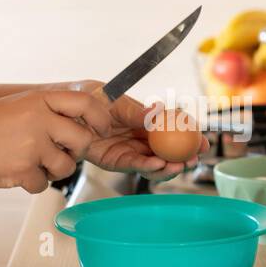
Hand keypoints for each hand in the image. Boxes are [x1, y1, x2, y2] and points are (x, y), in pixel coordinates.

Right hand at [0, 89, 114, 193]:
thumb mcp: (18, 105)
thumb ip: (48, 111)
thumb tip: (81, 124)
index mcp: (39, 99)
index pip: (86, 103)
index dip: (100, 118)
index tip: (101, 129)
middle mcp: (39, 119)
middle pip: (82, 141)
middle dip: (76, 152)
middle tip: (58, 153)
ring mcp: (32, 145)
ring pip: (66, 167)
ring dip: (53, 171)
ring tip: (31, 163)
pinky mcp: (23, 170)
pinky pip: (43, 184)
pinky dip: (31, 183)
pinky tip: (14, 172)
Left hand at [78, 86, 209, 182]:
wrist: (61, 111)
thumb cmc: (86, 98)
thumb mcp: (112, 99)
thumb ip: (133, 110)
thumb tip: (157, 111)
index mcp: (145, 119)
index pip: (173, 130)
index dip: (190, 138)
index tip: (204, 143)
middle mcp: (139, 136)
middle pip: (167, 151)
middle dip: (183, 158)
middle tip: (194, 160)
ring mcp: (128, 149)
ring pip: (154, 162)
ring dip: (168, 166)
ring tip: (178, 166)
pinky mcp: (114, 161)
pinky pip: (133, 166)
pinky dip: (146, 167)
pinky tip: (157, 165)